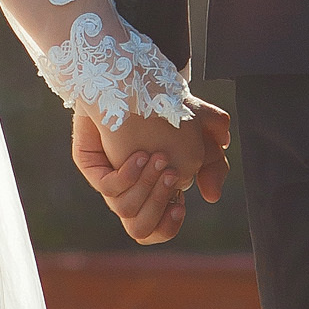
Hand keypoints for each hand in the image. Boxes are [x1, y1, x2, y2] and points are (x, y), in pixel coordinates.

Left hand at [72, 99, 230, 246]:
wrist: (135, 80)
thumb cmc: (169, 109)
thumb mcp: (202, 133)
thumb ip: (214, 164)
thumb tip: (211, 197)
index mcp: (155, 192)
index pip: (158, 228)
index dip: (169, 225)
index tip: (182, 205)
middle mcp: (131, 191)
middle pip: (142, 228)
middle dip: (159, 202)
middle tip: (170, 172)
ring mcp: (111, 180)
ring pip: (126, 210)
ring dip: (146, 188)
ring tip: (157, 158)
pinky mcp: (93, 166)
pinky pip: (108, 188)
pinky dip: (128, 175)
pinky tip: (139, 154)